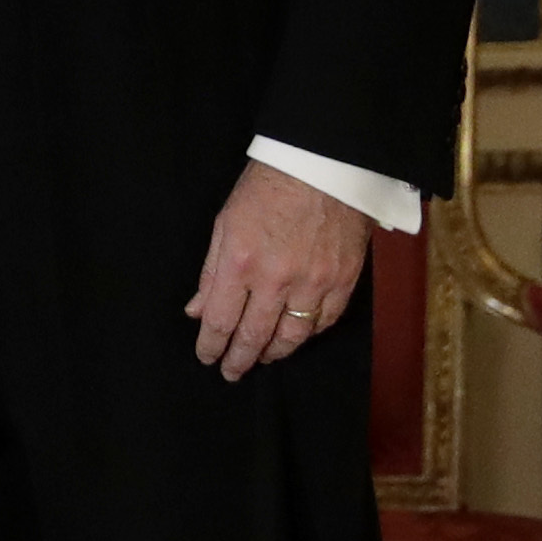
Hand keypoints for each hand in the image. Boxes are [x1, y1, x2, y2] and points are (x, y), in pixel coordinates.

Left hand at [188, 158, 371, 380]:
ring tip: (262, 359)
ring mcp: (315, 283)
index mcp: (241, 262)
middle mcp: (277, 279)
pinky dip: (308, 335)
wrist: (325, 168)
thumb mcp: (225, 223)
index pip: (220, 319)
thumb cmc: (267, 189)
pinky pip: (325, 321)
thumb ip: (211, 271)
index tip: (206, 357)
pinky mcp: (344, 282)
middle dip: (240, 359)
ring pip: (293, 336)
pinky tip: (296, 337)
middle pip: (255, 335)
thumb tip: (197, 309)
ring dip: (274, 353)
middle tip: (231, 372)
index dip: (211, 344)